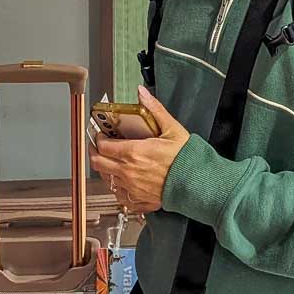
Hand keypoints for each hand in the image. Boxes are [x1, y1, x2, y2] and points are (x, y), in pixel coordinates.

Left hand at [89, 86, 189, 213]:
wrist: (198, 182)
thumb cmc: (186, 158)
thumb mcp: (171, 128)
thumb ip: (153, 109)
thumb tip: (141, 93)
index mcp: (134, 152)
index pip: (103, 145)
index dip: (98, 137)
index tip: (101, 133)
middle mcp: (129, 171)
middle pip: (98, 163)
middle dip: (95, 152)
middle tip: (99, 145)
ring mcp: (132, 188)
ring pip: (106, 178)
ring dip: (105, 168)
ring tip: (111, 160)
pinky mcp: (139, 199)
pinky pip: (119, 195)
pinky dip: (117, 187)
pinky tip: (122, 180)